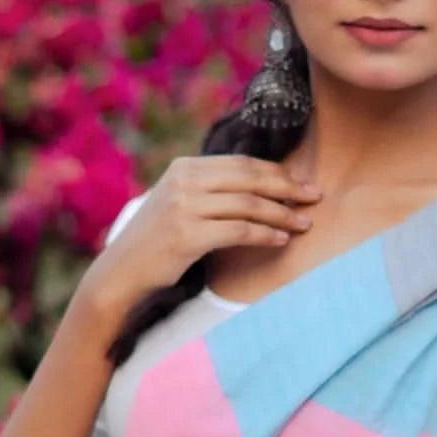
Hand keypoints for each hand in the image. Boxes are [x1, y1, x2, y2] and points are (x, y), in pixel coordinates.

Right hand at [73, 153, 323, 332]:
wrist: (121, 272)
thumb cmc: (156, 243)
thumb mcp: (178, 204)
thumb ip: (209, 191)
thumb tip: (257, 188)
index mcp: (184, 167)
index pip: (242, 163)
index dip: (277, 172)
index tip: (301, 183)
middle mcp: (183, 181)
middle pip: (249, 178)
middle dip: (287, 187)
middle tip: (315, 197)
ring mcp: (184, 207)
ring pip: (247, 204)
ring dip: (282, 213)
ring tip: (304, 223)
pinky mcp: (187, 235)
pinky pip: (238, 230)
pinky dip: (264, 234)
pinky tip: (281, 239)